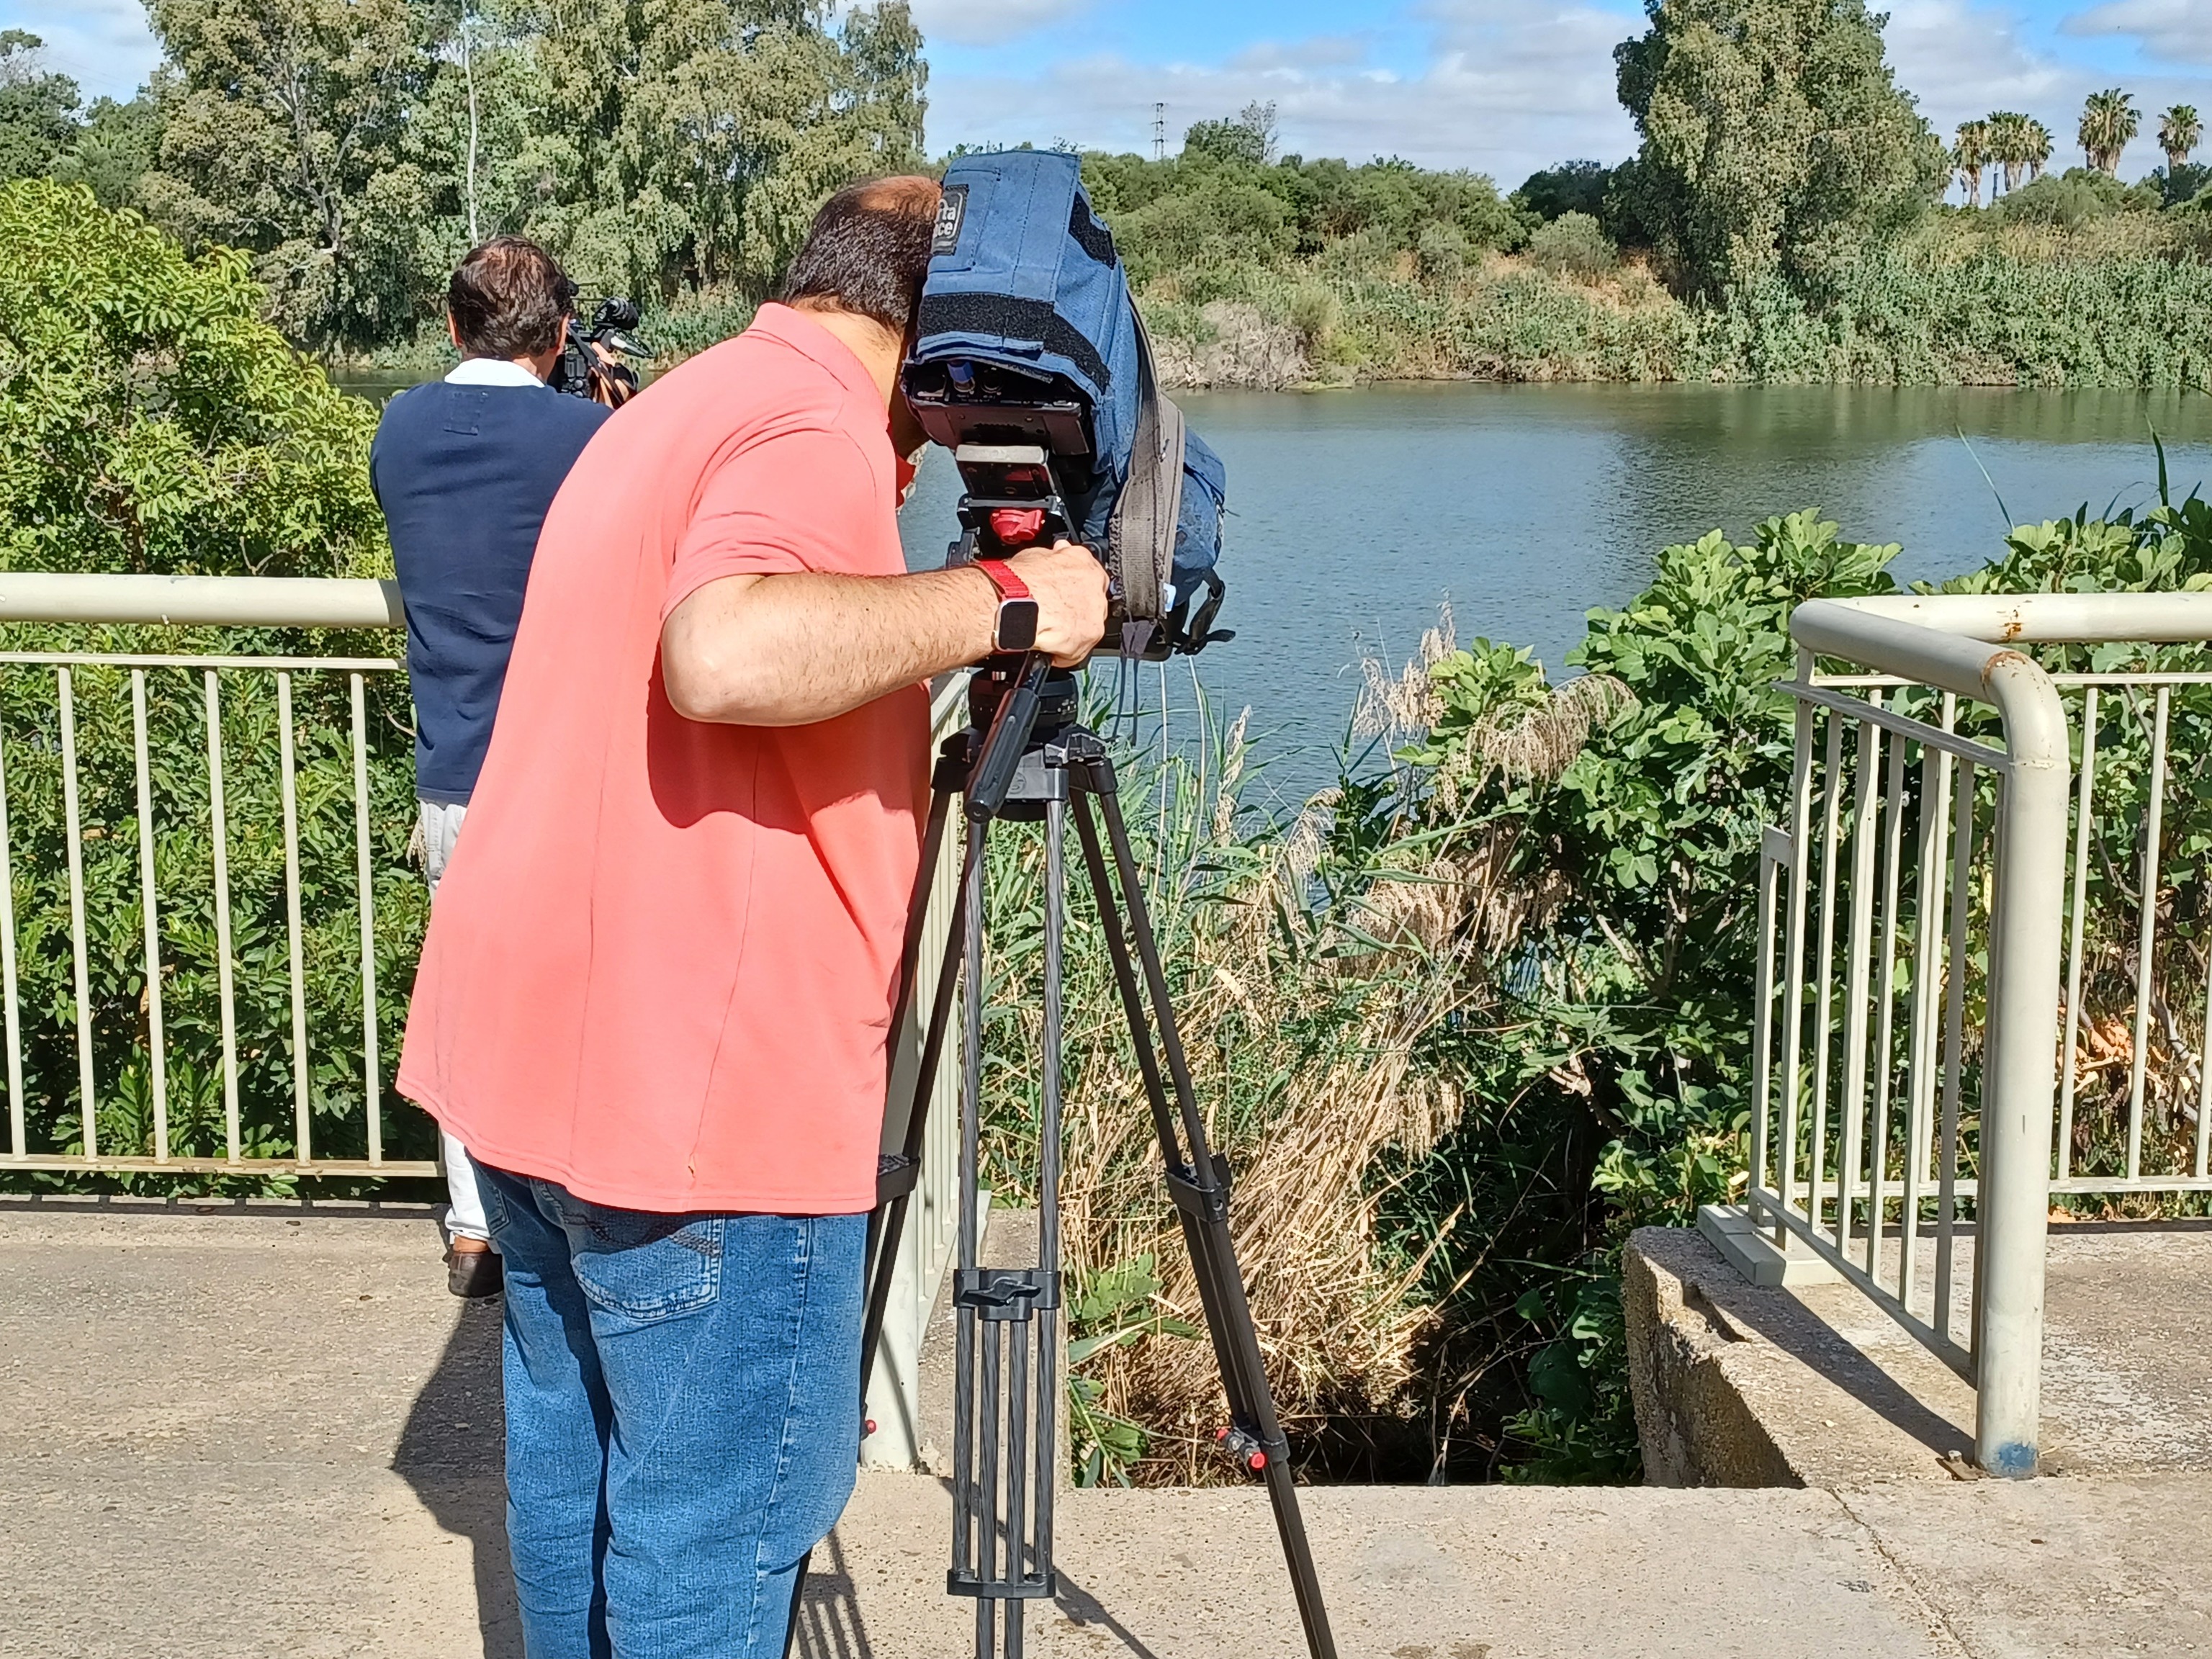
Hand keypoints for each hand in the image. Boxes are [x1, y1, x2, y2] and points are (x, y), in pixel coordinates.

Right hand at [1005, 540, 1108, 666]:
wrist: (1012, 606)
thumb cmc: (1017, 583)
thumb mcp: (1034, 556)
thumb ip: (1053, 558)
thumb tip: (1056, 555)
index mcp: (1081, 561)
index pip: (1088, 571)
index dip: (1073, 583)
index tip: (1065, 589)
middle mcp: (1094, 585)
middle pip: (1091, 600)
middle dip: (1074, 608)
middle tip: (1054, 613)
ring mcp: (1094, 612)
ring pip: (1088, 625)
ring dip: (1071, 630)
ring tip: (1049, 633)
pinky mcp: (1089, 636)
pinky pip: (1079, 648)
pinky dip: (1065, 652)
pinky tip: (1049, 648)